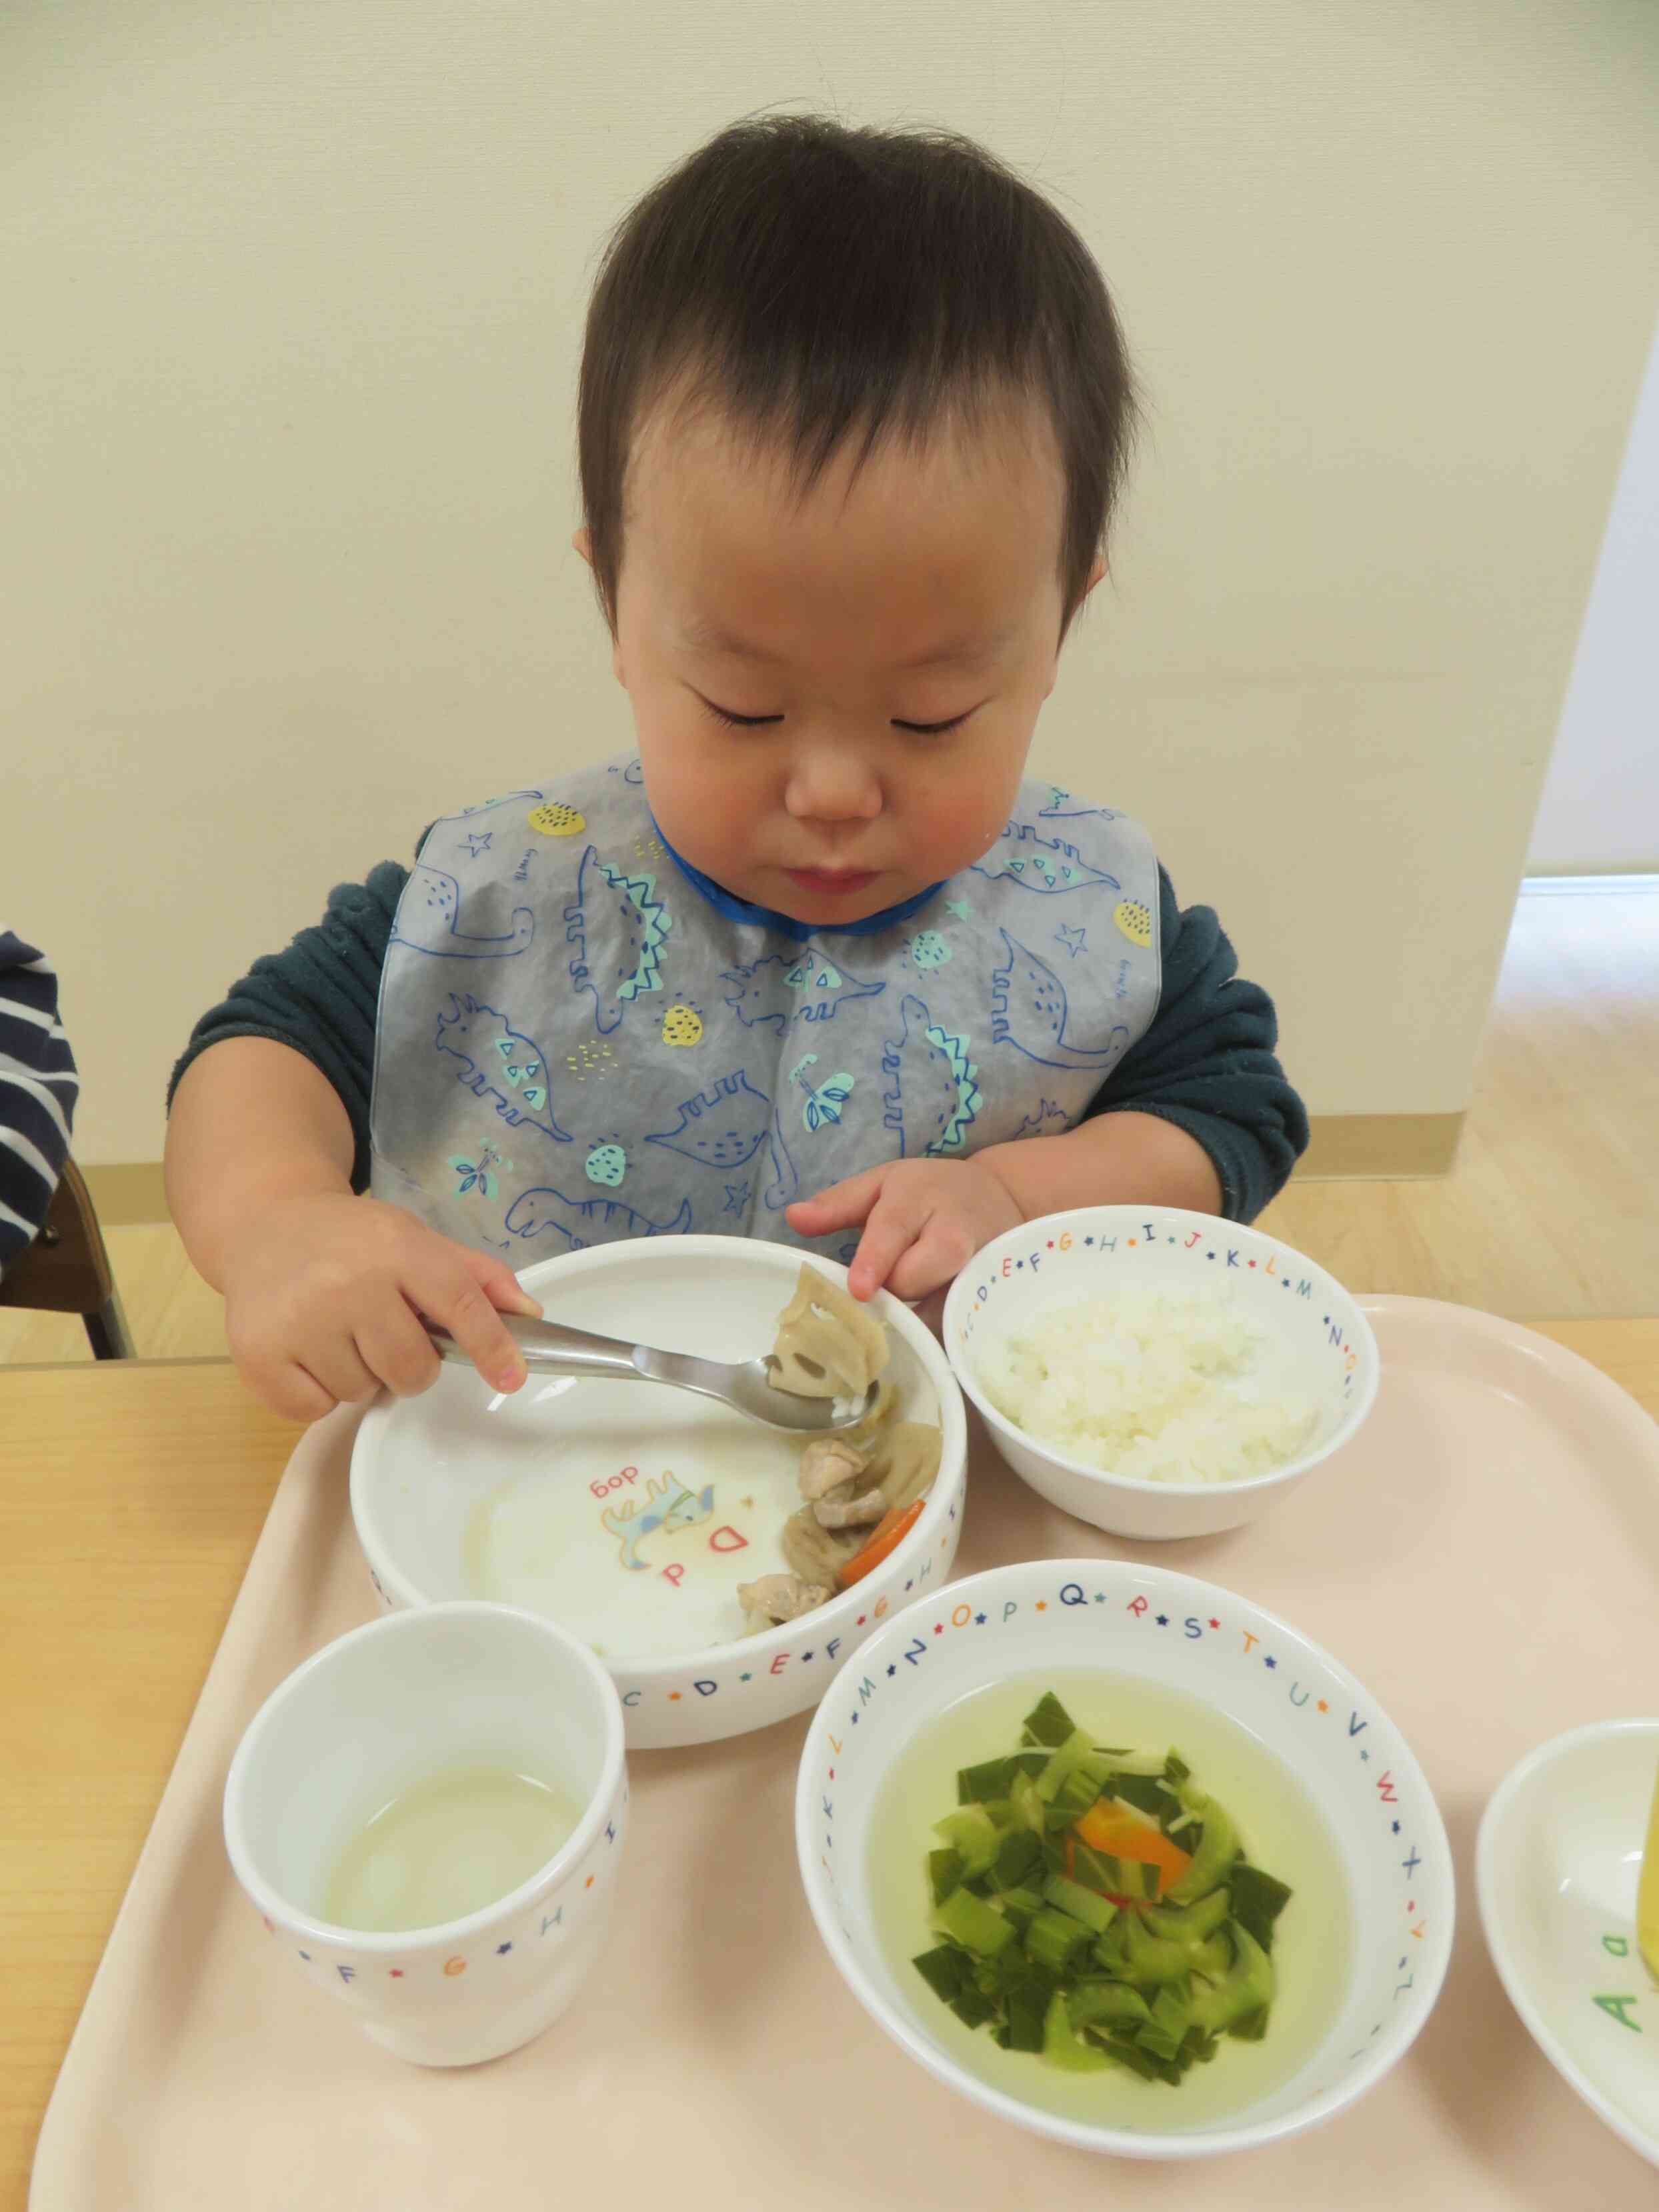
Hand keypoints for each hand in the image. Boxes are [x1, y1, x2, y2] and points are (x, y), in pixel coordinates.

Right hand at [218, 1192, 542, 1421]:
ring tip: (340, 1332)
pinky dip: (318, 1393)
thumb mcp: (415, 1238)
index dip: (491, 1345)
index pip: (458, 1304)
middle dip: (411, 1364)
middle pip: (411, 1368)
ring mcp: (297, 1321)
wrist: (264, 1226)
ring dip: (361, 1374)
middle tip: (388, 1333)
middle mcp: (345, 1284)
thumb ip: (475, 1275)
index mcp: (394, 1248)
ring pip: (362, 1392)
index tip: (512, 1377)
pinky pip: (314, 1410)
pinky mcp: (257, 1354)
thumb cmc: (351, 1240)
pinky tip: (309, 1351)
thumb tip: (531, 1315)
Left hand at [786, 1158, 1023, 1302]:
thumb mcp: (884, 1183)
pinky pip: (962, 1324)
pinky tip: (935, 1321)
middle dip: (894, 1288)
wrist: (1003, 1196)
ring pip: (941, 1307)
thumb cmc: (929, 1191)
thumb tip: (793, 1216)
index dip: (876, 1261)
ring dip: (918, 1315)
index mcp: (917, 1197)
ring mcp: (981, 1266)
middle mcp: (953, 1232)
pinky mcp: (995, 1293)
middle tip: (891, 1281)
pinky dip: (942, 1330)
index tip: (860, 1289)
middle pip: (915, 1277)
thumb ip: (839, 1203)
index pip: (893, 1230)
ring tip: (915, 1300)